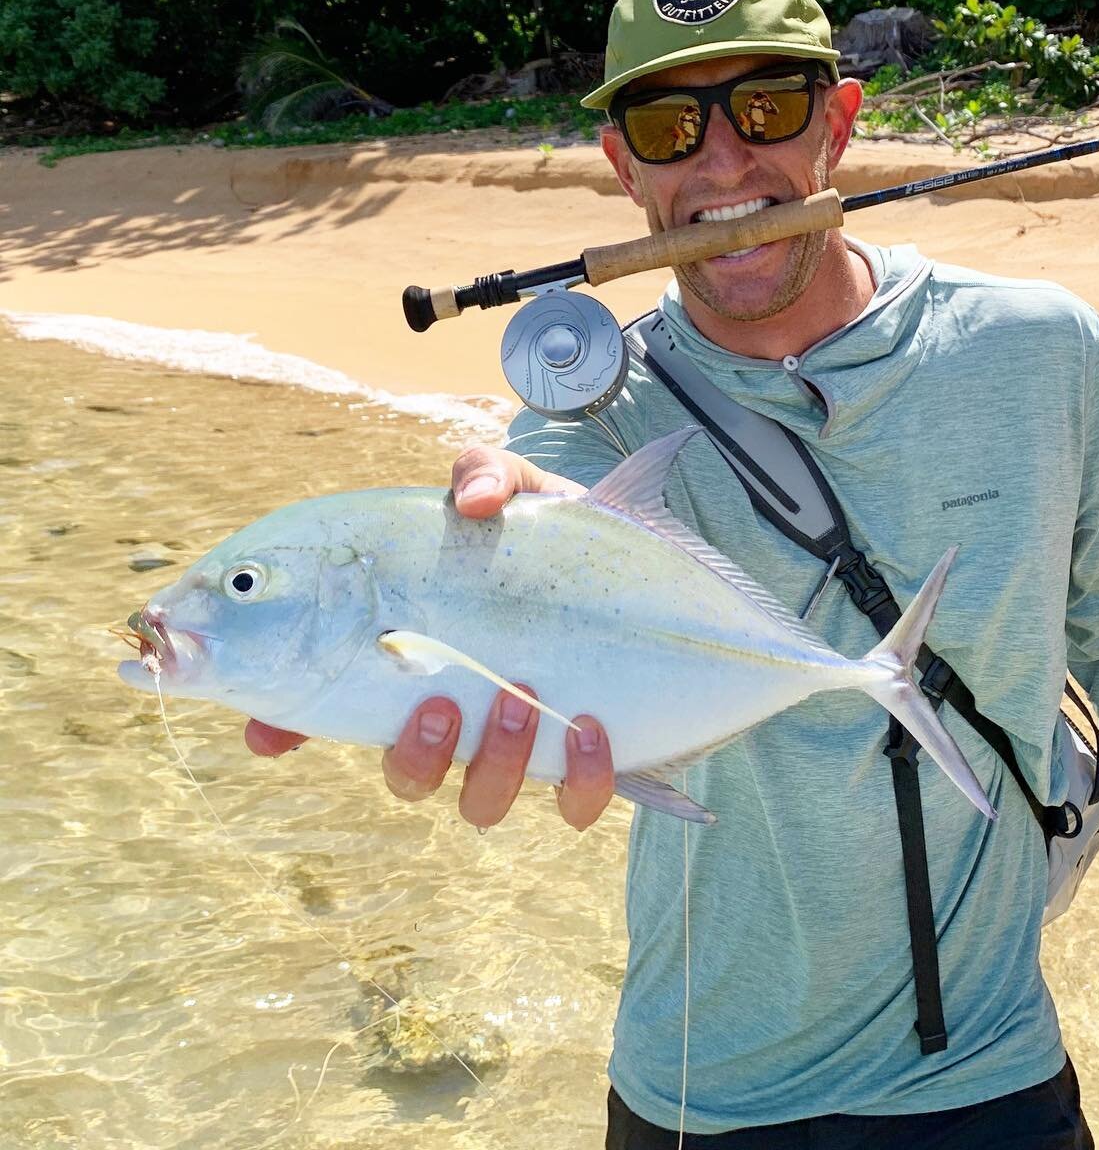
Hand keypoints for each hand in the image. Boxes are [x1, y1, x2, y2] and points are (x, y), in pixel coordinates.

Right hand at [244, 446, 615, 830]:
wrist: (652, 571)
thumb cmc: (561, 536)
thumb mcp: (522, 488)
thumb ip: (486, 473)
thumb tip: (472, 500)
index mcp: (420, 658)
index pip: (330, 706)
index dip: (286, 726)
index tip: (268, 733)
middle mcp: (463, 716)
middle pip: (407, 774)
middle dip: (416, 754)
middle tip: (440, 702)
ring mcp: (525, 748)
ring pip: (482, 801)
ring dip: (495, 760)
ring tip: (522, 693)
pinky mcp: (590, 762)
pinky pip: (576, 803)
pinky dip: (581, 777)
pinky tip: (592, 725)